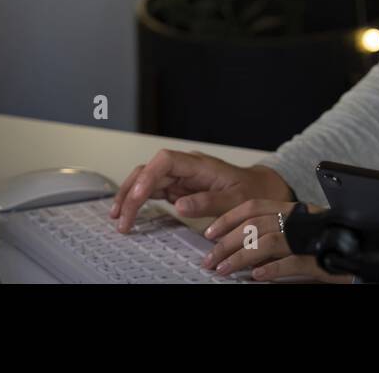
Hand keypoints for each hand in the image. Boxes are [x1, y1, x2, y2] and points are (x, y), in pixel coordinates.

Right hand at [109, 149, 290, 233]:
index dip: (148, 175)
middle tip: (122, 217)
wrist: (260, 189)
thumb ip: (208, 202)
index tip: (138, 195)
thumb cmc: (251, 191)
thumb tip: (181, 206)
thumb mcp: (236, 200)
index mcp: (200, 165)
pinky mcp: (178, 188)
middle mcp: (186, 168)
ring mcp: (180, 177)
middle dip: (132, 192)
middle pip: (150, 172)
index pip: (165, 161)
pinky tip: (128, 212)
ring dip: (130, 197)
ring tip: (118, 217)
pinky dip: (139, 201)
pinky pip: (153, 191)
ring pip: (146, 181)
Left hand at [201, 199, 353, 283]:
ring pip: (270, 240)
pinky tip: (258, 277)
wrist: (365, 255)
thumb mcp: (299, 237)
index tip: (210, 232)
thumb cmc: (331, 247)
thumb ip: (275, 238)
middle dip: (228, 242)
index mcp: (295, 210)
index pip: (255, 206)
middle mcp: (302, 219)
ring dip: (242, 256)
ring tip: (225, 269)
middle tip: (210, 258)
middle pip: (257, 224)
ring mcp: (313, 238)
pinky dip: (273, 269)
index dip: (229, 218)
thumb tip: (240, 248)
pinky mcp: (323, 259)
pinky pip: (294, 261)